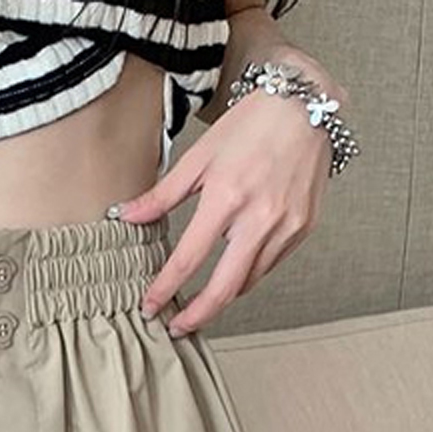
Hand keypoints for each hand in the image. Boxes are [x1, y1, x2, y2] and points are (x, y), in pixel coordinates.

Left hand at [115, 59, 346, 334]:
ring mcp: (286, 226)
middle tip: (177, 327)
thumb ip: (163, 194)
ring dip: (222, 295)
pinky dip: (247, 273)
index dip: (165, 289)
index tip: (150, 307)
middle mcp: (260, 218)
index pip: (188, 260)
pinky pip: (269, 265)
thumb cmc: (251, 124)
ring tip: (202, 299)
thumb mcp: (200, 155)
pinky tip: (232, 268)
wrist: (307, 103)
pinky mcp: (303, 228)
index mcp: (227, 198)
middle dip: (197, 316)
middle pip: (224, 289)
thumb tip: (125, 217)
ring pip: (248, 282)